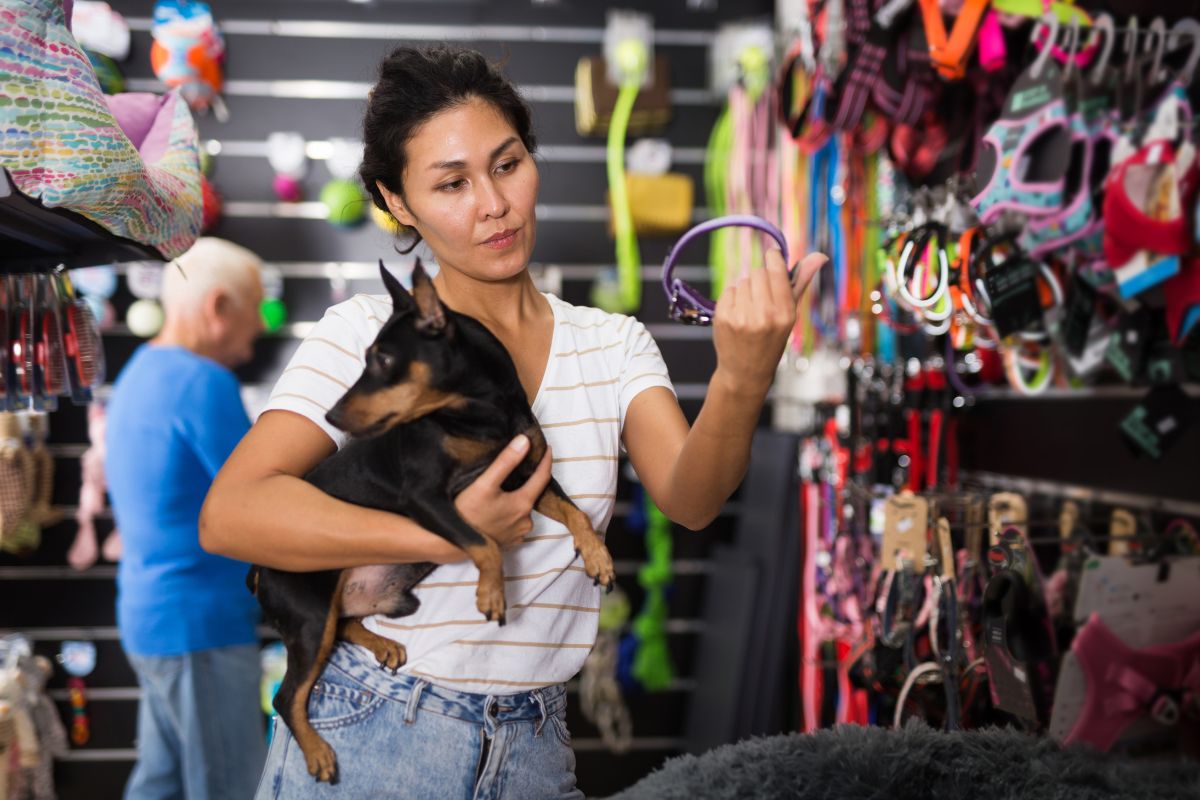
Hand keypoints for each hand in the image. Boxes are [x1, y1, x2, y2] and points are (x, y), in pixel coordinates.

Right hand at [454, 434, 552, 549]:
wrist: (451, 544)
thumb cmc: (467, 512)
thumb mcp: (485, 483)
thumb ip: (506, 461)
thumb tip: (525, 441)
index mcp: (523, 504)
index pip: (542, 477)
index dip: (545, 461)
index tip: (547, 448)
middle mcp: (526, 521)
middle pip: (533, 493)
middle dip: (529, 480)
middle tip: (522, 466)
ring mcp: (518, 534)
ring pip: (524, 508)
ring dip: (519, 497)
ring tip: (508, 487)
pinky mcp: (510, 542)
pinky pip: (517, 522)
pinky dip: (513, 512)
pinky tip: (501, 507)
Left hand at [711, 248, 827, 396]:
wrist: (746, 371)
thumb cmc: (771, 340)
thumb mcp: (791, 315)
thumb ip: (801, 282)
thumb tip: (820, 256)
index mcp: (785, 313)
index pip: (776, 270)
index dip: (773, 259)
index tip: (772, 258)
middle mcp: (764, 315)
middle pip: (758, 272)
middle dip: (760, 281)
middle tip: (762, 300)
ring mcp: (741, 317)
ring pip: (742, 281)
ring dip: (745, 291)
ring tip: (750, 311)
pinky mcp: (722, 317)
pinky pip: (728, 290)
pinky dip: (732, 299)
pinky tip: (737, 315)